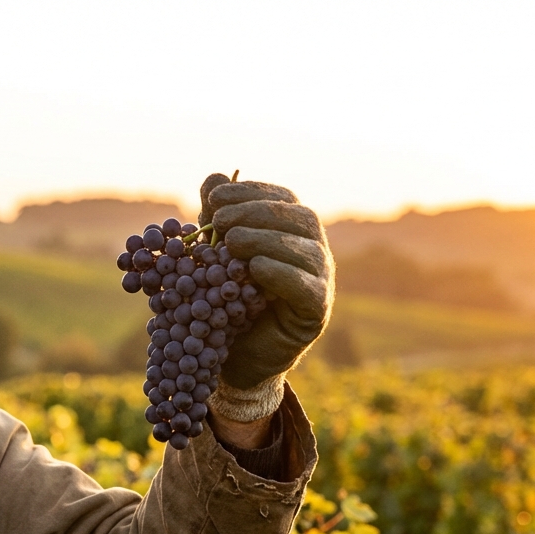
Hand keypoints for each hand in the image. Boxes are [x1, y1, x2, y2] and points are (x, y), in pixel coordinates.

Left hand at [198, 174, 333, 422]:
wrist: (233, 355)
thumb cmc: (224, 299)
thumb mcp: (214, 255)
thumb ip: (216, 218)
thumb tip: (214, 177)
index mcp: (292, 230)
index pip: (281, 199)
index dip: (250, 192)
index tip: (214, 197)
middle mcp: (313, 250)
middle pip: (298, 217)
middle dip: (255, 213)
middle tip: (218, 221)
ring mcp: (320, 280)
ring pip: (305, 249)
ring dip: (265, 240)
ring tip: (230, 242)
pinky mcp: (317, 311)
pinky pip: (307, 287)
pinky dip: (282, 274)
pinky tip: (255, 268)